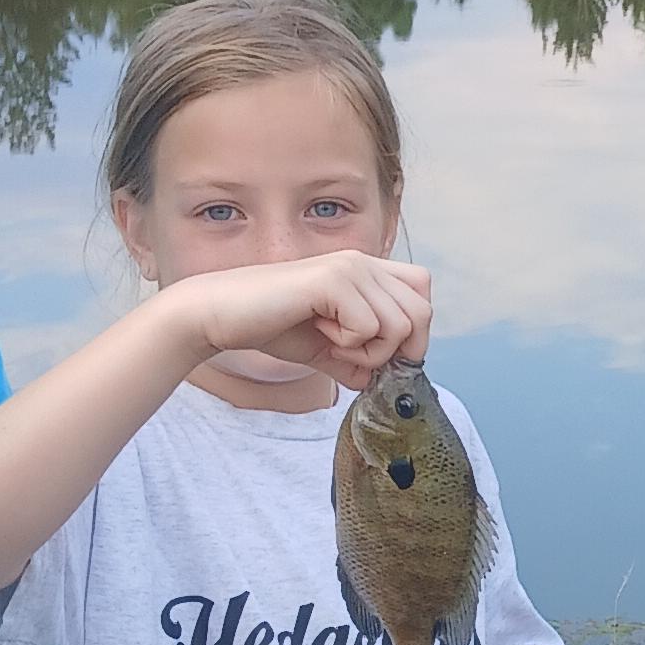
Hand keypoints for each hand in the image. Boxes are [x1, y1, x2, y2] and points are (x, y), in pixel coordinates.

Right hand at [180, 253, 429, 388]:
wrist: (221, 315)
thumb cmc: (270, 325)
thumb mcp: (325, 348)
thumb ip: (357, 361)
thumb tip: (382, 381)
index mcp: (365, 271)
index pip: (423, 293)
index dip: (413, 332)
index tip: (379, 354)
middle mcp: (362, 262)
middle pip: (421, 312)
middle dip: (396, 349)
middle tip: (354, 352)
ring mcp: (349, 268)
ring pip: (400, 325)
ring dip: (368, 350)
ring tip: (331, 341)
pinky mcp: (332, 281)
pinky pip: (369, 328)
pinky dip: (348, 345)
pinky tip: (318, 332)